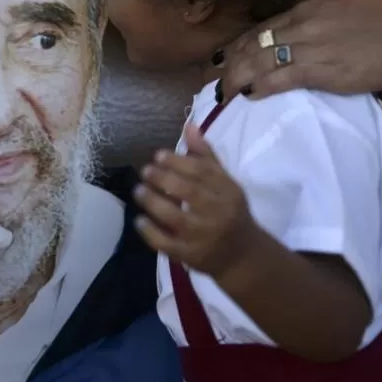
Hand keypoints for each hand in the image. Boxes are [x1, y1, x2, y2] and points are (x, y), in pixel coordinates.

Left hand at [133, 124, 255, 276]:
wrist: (242, 255)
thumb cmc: (229, 211)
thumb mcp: (225, 183)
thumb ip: (205, 156)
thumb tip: (189, 126)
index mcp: (227, 192)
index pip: (201, 172)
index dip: (177, 161)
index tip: (158, 155)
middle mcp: (217, 212)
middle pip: (187, 192)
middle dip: (162, 178)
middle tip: (145, 171)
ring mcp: (203, 236)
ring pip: (174, 216)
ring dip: (152, 201)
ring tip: (139, 191)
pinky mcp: (190, 254)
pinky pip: (165, 242)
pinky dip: (150, 231)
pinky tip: (140, 220)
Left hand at [219, 0, 381, 100]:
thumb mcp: (342, 13)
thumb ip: (317, 27)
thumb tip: (300, 44)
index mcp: (306, 10)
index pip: (259, 29)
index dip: (236, 47)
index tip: (222, 61)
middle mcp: (301, 25)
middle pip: (250, 45)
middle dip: (227, 65)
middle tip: (213, 84)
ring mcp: (310, 46)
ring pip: (256, 63)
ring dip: (235, 80)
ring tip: (223, 96)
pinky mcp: (322, 70)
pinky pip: (278, 79)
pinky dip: (259, 88)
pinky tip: (249, 96)